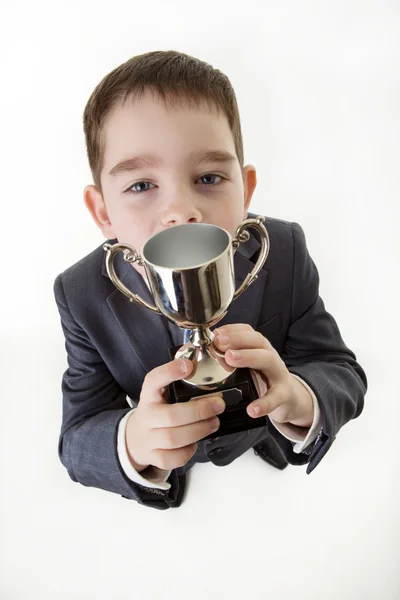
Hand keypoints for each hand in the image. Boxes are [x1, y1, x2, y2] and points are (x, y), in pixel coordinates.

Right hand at [125, 358, 225, 472]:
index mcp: (149, 395)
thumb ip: (179, 383)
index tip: (188, 366)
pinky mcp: (153, 456)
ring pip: (173, 438)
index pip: (154, 380)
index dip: (170, 372)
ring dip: (199, 430)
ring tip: (214, 422)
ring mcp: (148, 438)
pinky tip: (194, 442)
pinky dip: (187, 451)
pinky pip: (172, 458)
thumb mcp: (160, 393)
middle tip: (218, 405)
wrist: (135, 438)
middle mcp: (146, 416)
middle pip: (171, 416)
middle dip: (199, 411)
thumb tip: (205, 372)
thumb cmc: (157, 412)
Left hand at [214, 324, 313, 427]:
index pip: (248, 332)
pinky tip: (252, 409)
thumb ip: (232, 356)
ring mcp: (278, 374)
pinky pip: (275, 398)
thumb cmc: (265, 378)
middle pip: (257, 341)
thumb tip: (212, 349)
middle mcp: (270, 356)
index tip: (215, 333)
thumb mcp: (250, 364)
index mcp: (260, 348)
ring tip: (230, 359)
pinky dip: (264, 403)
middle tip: (219, 343)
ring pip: (268, 359)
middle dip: (237, 339)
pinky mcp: (284, 394)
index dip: (231, 330)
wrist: (290, 398)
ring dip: (248, 357)